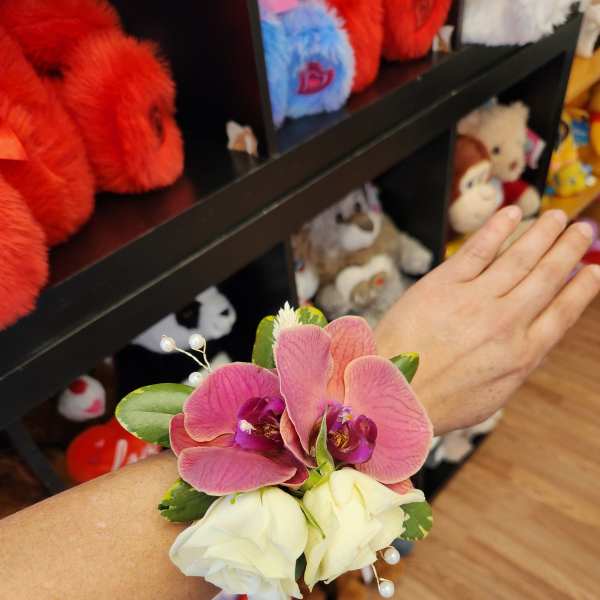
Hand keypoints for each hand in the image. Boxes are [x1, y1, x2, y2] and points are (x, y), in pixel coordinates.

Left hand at [375, 206, 599, 434]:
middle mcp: (506, 323)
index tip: (596, 270)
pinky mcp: (443, 285)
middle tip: (582, 229)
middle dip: (569, 250)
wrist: (394, 393)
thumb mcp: (492, 396)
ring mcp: (475, 301)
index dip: (583, 287)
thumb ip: (515, 366)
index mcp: (522, 355)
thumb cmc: (438, 401)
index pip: (563, 312)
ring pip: (519, 258)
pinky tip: (513, 213)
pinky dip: (498, 229)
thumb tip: (530, 347)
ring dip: (542, 233)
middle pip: (546, 277)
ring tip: (557, 217)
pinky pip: (478, 250)